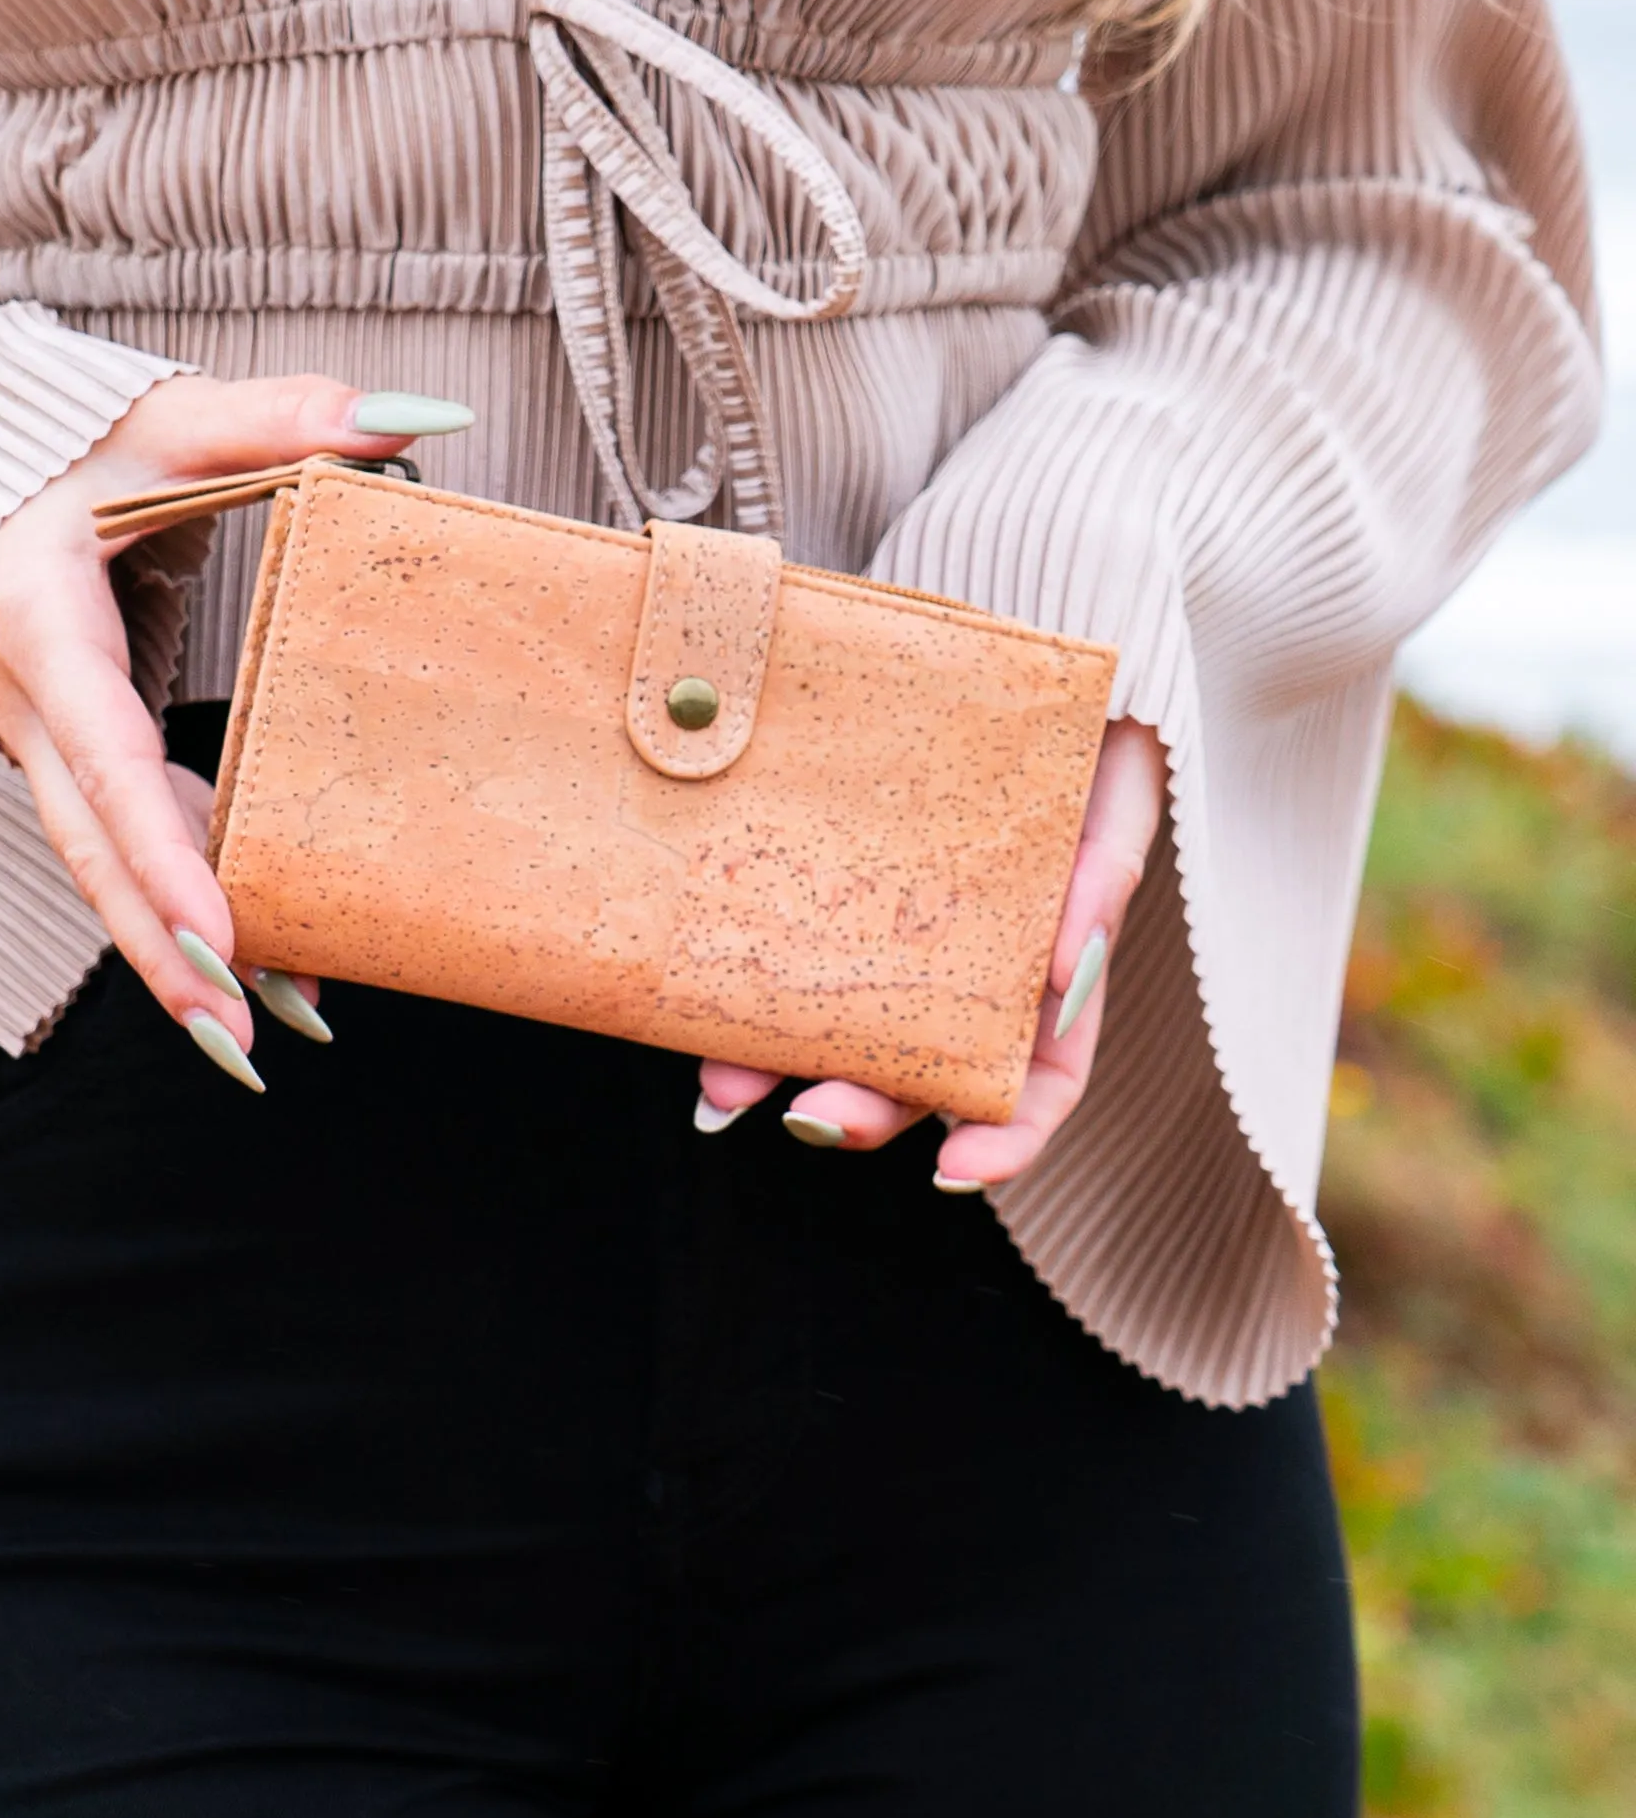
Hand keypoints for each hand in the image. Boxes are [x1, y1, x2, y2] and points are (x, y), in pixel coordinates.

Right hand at [0, 374, 472, 1088]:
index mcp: (49, 626)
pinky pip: (130, 850)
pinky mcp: (80, 764)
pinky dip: (185, 910)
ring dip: (178, 956)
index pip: (110, 758)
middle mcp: (35, 709)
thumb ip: (284, 418)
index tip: (220, 935)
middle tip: (239, 1041)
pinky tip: (260, 969)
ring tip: (261, 1037)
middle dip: (164, 951)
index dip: (164, 852)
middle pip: (98, 853)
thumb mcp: (170, 417)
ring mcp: (50, 748)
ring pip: (110, 870)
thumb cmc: (73, 448)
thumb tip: (419, 418)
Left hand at [695, 719, 1167, 1188]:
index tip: (952, 1173)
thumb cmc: (1088, 729)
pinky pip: (786, 951)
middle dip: (863, 1109)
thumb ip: (1103, 876)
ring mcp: (891, 931)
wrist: (1026, 644)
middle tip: (807, 1114)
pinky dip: (744, 993)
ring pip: (838, 1026)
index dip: (1003, 1142)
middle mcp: (966, 969)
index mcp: (1046, 969)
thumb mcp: (1116, 789)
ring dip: (779, 1070)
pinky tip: (701, 1015)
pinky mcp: (829, 886)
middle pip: (918, 1073)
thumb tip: (1068, 975)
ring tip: (721, 1088)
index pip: (1036, 1084)